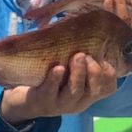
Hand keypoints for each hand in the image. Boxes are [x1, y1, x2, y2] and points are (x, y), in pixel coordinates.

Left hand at [0, 52, 119, 120]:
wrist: (22, 101)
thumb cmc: (50, 81)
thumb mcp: (68, 72)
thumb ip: (80, 59)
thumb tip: (89, 27)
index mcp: (87, 94)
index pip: (108, 88)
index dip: (109, 74)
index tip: (102, 59)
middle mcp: (77, 102)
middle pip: (94, 90)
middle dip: (94, 71)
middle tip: (86, 55)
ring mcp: (59, 104)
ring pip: (74, 91)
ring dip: (78, 73)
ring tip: (77, 56)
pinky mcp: (41, 102)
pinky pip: (50, 91)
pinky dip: (54, 79)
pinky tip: (57, 68)